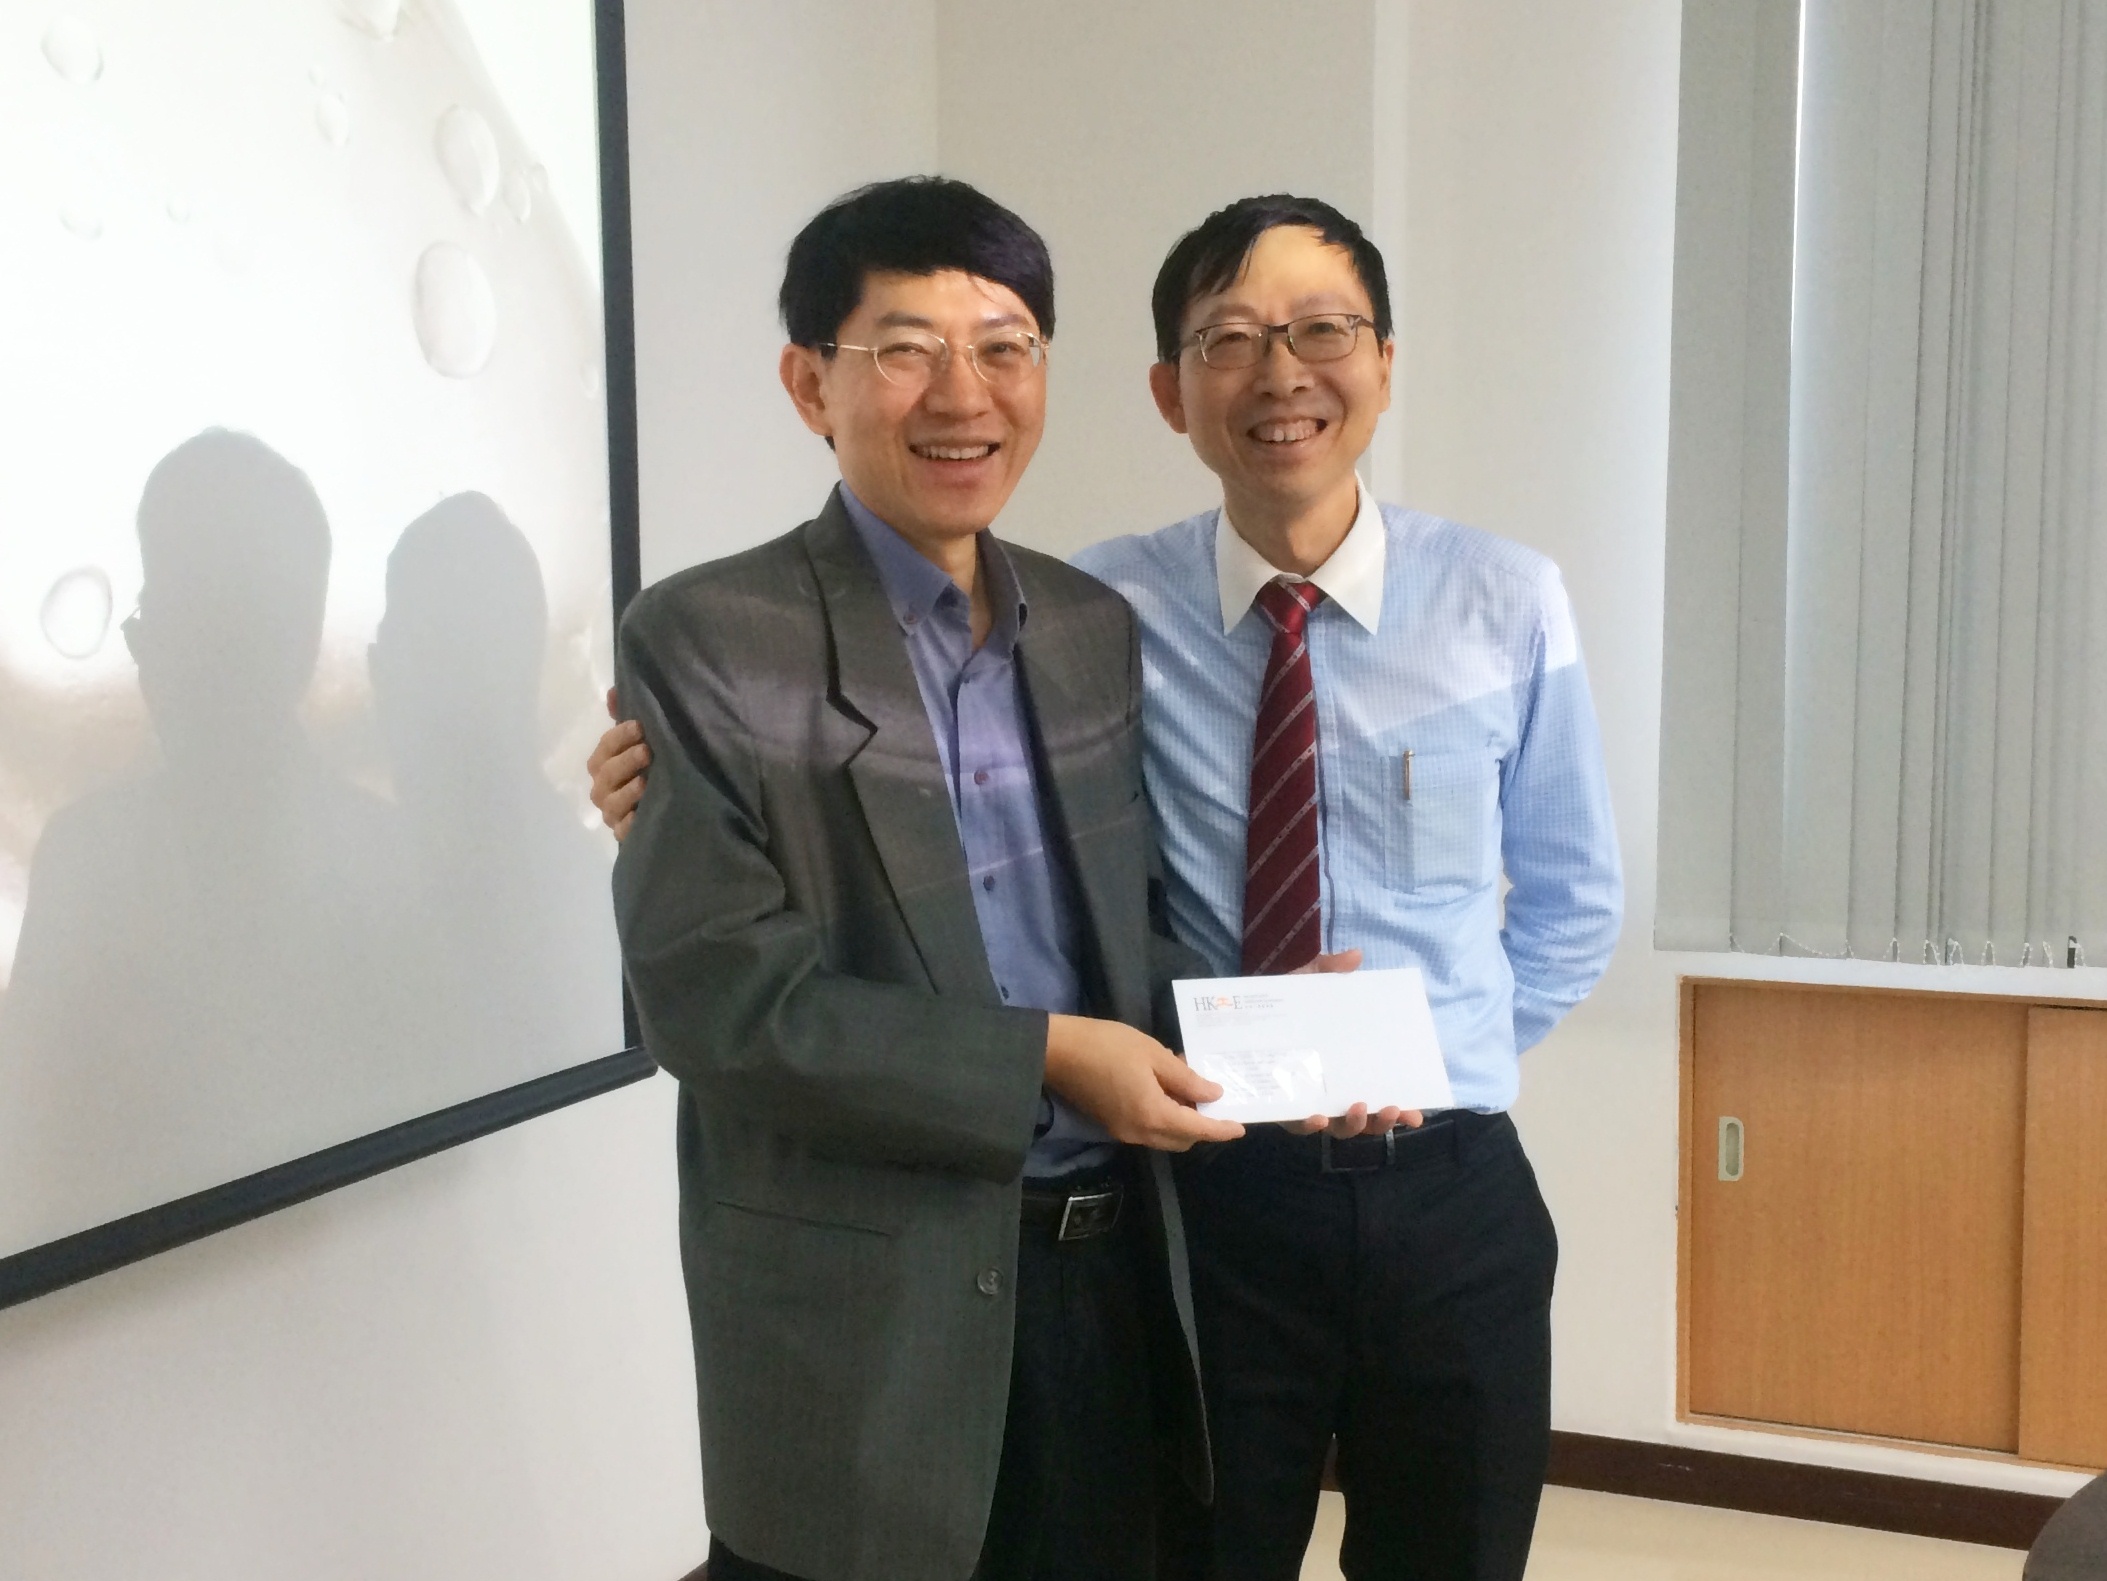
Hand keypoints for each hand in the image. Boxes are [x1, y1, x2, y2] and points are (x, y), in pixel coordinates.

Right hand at [588, 686, 651, 839]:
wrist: (663, 805)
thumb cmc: (646, 767)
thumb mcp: (638, 742)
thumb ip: (625, 717)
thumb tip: (613, 691)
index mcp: (603, 764)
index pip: (604, 748)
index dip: (618, 736)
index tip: (639, 727)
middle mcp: (603, 788)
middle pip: (605, 774)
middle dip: (624, 761)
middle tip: (646, 751)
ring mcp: (613, 813)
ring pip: (611, 803)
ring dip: (626, 791)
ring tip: (645, 781)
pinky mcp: (625, 833)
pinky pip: (623, 831)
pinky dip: (630, 824)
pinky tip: (640, 815)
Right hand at [1043, 1014, 1244, 1151]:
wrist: (1057, 1052)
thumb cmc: (1108, 1046)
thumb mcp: (1153, 1054)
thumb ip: (1185, 1078)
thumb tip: (1212, 1094)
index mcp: (1154, 1115)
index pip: (1198, 1129)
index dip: (1221, 1129)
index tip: (1241, 1126)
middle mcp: (1140, 1133)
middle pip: (1182, 1139)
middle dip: (1202, 1126)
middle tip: (1213, 1099)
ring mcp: (1123, 1132)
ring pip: (1164, 1136)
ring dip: (1182, 1121)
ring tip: (1189, 1088)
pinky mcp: (1112, 1125)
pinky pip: (1148, 1129)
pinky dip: (1164, 1117)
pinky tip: (1165, 1089)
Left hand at [1277, 948, 1423, 1135]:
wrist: (1237, 1012)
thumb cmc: (1282, 1002)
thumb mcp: (1306, 982)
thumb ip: (1328, 971)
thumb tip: (1355, 955)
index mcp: (1347, 1068)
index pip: (1379, 1094)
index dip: (1401, 1109)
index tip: (1418, 1111)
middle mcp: (1332, 1091)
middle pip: (1365, 1119)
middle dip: (1382, 1121)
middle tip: (1394, 1108)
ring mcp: (1308, 1101)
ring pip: (1337, 1127)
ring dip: (1354, 1124)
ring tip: (1359, 1107)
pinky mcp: (1280, 1107)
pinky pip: (1298, 1124)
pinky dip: (1310, 1124)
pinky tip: (1319, 1117)